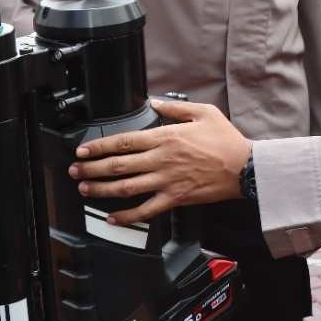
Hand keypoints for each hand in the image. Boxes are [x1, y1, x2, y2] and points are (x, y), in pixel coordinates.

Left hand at [69, 100, 251, 223]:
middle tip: (75, 169)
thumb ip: (176, 107)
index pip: (125, 141)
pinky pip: (146, 210)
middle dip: (92, 168)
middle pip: (118, 165)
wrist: (245, 167)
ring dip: (101, 189)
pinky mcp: (175, 198)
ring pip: (126, 187)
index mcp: (166, 137)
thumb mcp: (204, 112)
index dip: (100, 146)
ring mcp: (166, 181)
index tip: (84, 149)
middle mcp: (162, 160)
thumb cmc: (226, 140)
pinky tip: (113, 218)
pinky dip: (127, 216)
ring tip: (85, 188)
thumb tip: (155, 102)